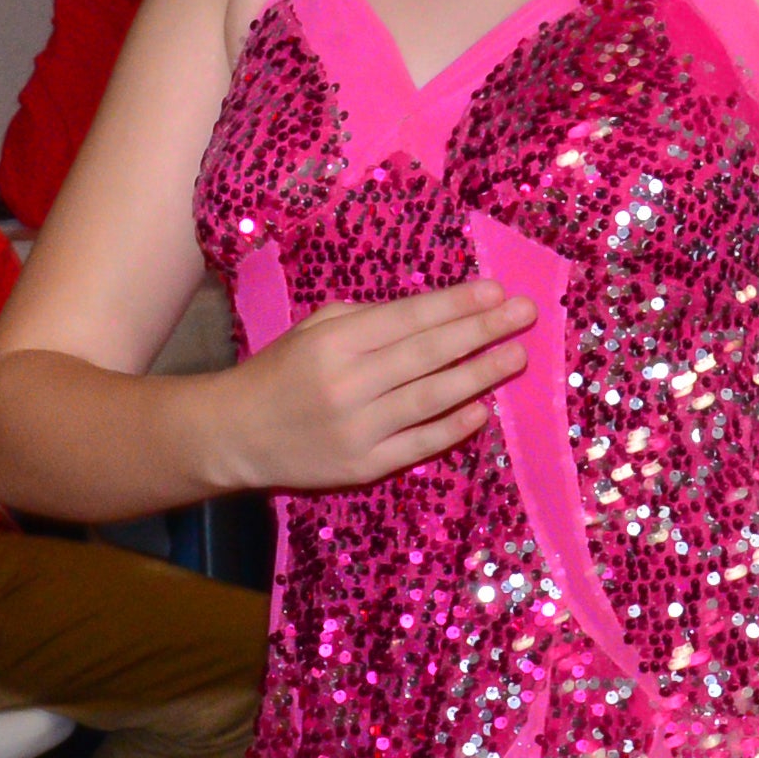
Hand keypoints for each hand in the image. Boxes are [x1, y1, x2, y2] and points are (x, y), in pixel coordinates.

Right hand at [206, 282, 526, 490]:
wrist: (233, 434)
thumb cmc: (282, 371)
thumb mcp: (314, 329)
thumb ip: (369, 320)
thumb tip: (435, 314)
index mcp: (335, 342)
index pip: (409, 319)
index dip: (456, 305)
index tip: (497, 291)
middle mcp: (348, 383)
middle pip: (428, 354)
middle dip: (482, 331)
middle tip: (524, 314)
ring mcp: (357, 428)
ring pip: (431, 398)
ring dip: (480, 376)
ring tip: (516, 356)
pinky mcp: (361, 466)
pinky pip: (418, 445)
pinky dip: (452, 427)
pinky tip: (482, 410)